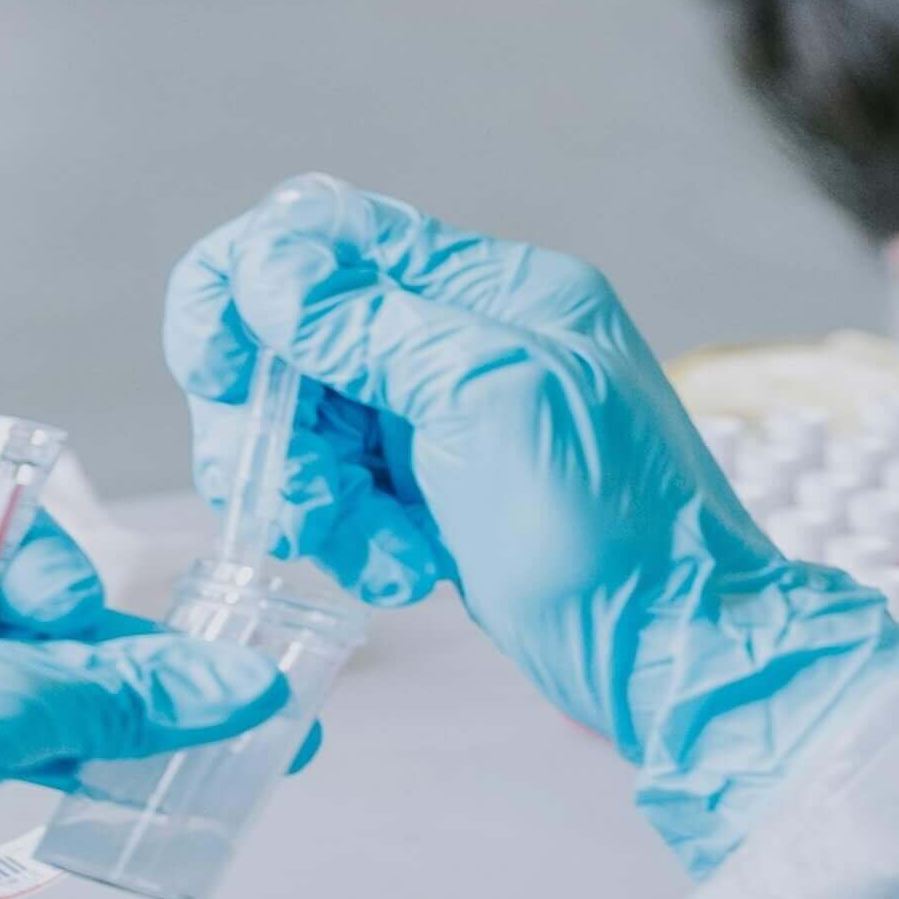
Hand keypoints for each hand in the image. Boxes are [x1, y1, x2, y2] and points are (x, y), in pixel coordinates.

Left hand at [0, 486, 288, 884]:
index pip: (10, 530)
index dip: (68, 585)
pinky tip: (80, 805)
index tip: (87, 647)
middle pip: (11, 623)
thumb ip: (114, 699)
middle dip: (105, 677)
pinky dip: (9, 771)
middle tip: (212, 725)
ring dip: (70, 734)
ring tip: (176, 780)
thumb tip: (241, 689)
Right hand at [165, 175, 898, 868]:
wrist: (678, 662)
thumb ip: (374, 326)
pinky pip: (348, 490)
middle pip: (299, 339)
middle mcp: (468, 339)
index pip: (329, 236)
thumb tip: (268, 268)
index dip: (248, 291)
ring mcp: (452, 418)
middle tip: (301, 503)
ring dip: (318, 495)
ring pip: (312, 424)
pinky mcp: (441, 493)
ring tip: (372, 554)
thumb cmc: (613, 538)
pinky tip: (408, 573)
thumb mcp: (489, 405)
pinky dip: (355, 535)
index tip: (219, 371)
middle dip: (277, 425)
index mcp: (495, 290)